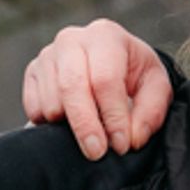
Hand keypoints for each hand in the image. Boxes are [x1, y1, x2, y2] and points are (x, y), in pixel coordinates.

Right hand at [21, 19, 171, 158]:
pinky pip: (33, 106)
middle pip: (72, 87)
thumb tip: (132, 138)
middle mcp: (72, 39)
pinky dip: (49, 123)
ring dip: (69, 126)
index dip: (113, 116)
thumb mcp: (156, 88)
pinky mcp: (32, 72)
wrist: (113, 63)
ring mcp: (48, 55)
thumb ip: (150, 113)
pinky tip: (70, 124)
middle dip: (85, 125)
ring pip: (50, 99)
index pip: (105, 79)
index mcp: (106, 36)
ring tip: (90, 135)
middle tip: (97, 153)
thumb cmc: (136, 75)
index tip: (121, 145)